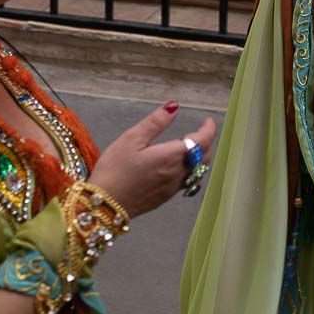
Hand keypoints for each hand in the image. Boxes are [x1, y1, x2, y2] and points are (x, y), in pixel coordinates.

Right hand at [90, 104, 215, 218]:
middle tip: (199, 130)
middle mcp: (178, 174)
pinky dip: (191, 170)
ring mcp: (172, 189)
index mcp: (172, 156)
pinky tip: (177, 165)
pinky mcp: (164, 198)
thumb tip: (175, 106)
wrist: (103, 207)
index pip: (202, 141)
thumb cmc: (115, 169)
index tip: (207, 120)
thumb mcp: (132, 139)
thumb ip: (155, 122)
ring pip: (197, 171)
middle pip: (204, 157)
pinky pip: (187, 181)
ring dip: (199, 157)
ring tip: (190, 146)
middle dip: (206, 142)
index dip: (209, 129)